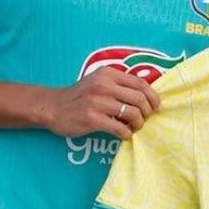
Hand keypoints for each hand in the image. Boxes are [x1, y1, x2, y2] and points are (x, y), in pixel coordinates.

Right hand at [39, 67, 159, 140]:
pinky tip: (123, 134)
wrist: (53, 107)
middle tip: (144, 120)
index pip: (141, 83)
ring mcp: (98, 102)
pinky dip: (126, 134)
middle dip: (147, 113)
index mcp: (108, 73)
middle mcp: (104, 85)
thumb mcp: (99, 81)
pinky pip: (120, 128)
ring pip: (133, 114)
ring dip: (138, 124)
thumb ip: (119, 85)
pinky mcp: (92, 118)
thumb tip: (147, 96)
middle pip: (140, 99)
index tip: (156, 107)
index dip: (153, 97)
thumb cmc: (80, 96)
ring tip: (133, 128)